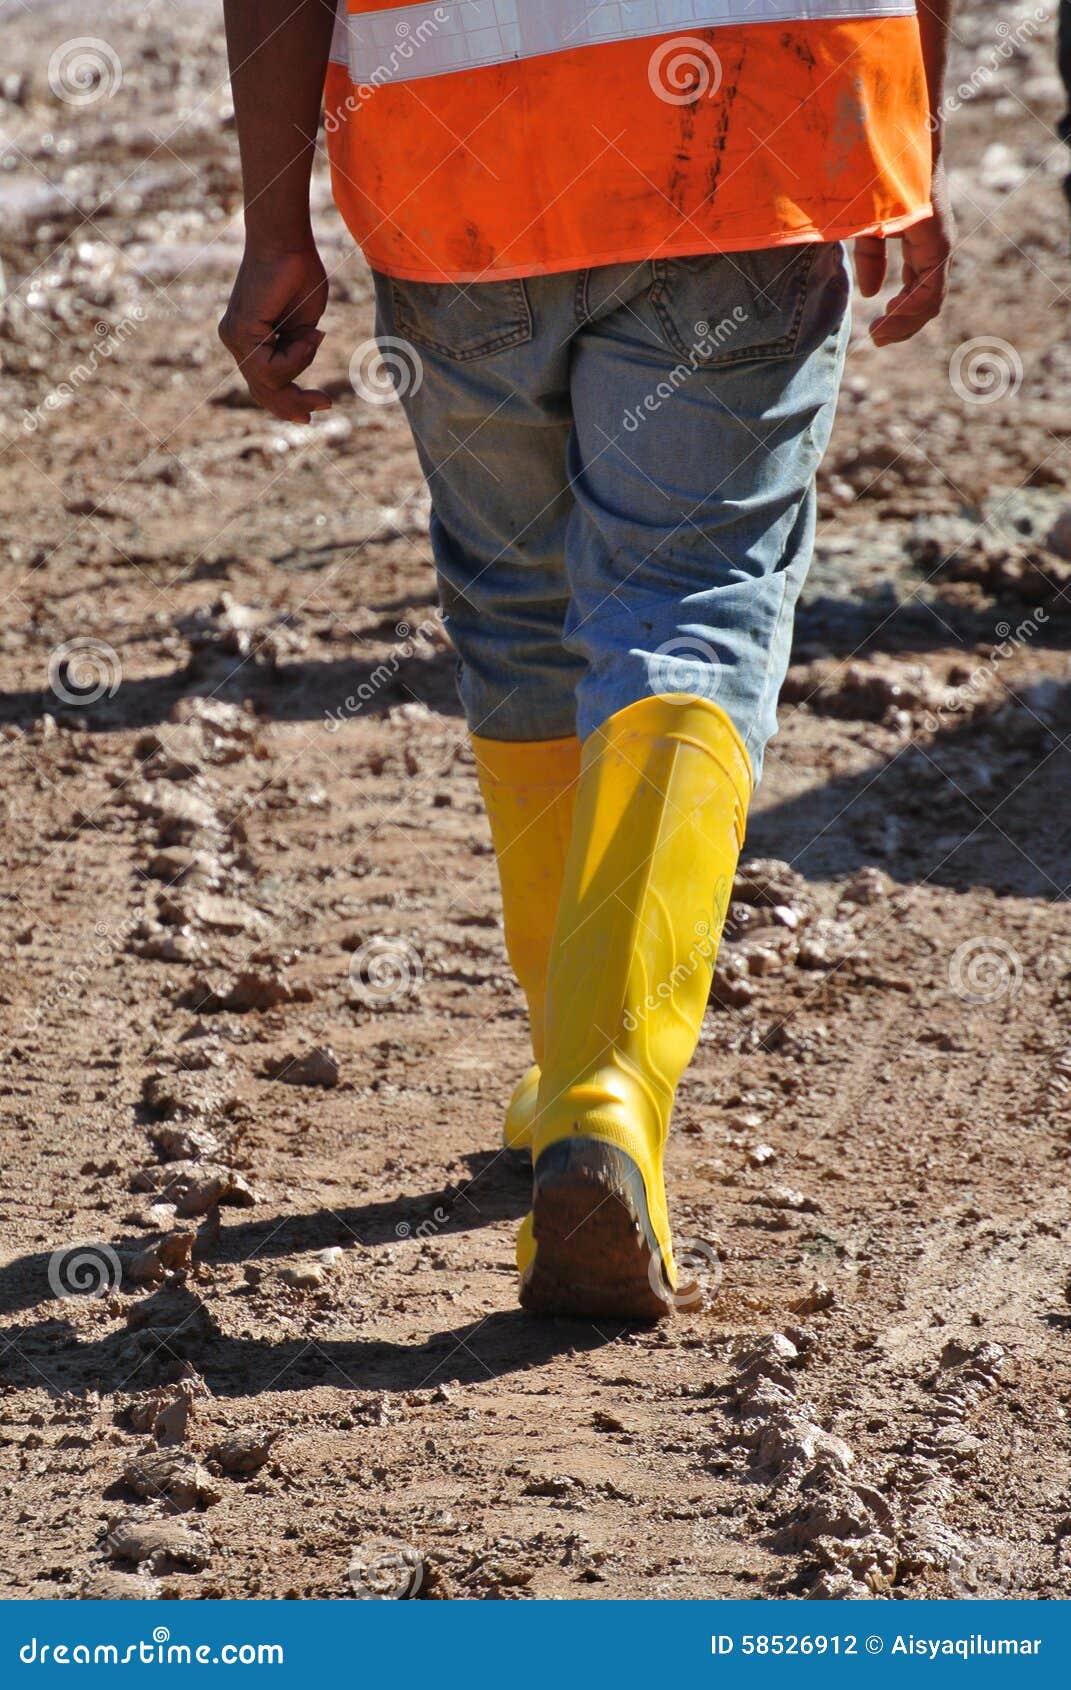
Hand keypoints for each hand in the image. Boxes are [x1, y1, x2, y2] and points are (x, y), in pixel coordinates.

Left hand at [219, 244, 330, 422]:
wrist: (286, 240)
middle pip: (264, 391)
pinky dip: (297, 356)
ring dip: (301, 364)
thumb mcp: (303, 326)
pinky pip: (271, 368)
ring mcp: (234, 337)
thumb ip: (297, 350)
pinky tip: (308, 334)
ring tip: (313, 334)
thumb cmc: (299, 272)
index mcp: (249, 340)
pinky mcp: (240, 332)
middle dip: (295, 404)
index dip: (290, 403)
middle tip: (326, 404)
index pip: (265, 384)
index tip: (322, 404)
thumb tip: (297, 364)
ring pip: (270, 382)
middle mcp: (236, 341)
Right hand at [854, 163, 954, 345]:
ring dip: (906, 322)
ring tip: (881, 335)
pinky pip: (931, 285)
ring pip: (931, 295)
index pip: (918, 283)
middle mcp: (933, 236)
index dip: (899, 312)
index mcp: (917, 231)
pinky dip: (911, 307)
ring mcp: (937, 236)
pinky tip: (888, 316)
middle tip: (879, 338)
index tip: (875, 328)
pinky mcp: (936, 235)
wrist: (880, 130)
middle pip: (927, 294)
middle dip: (903, 322)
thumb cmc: (864, 168)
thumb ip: (869, 255)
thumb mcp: (859, 220)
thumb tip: (872, 292)